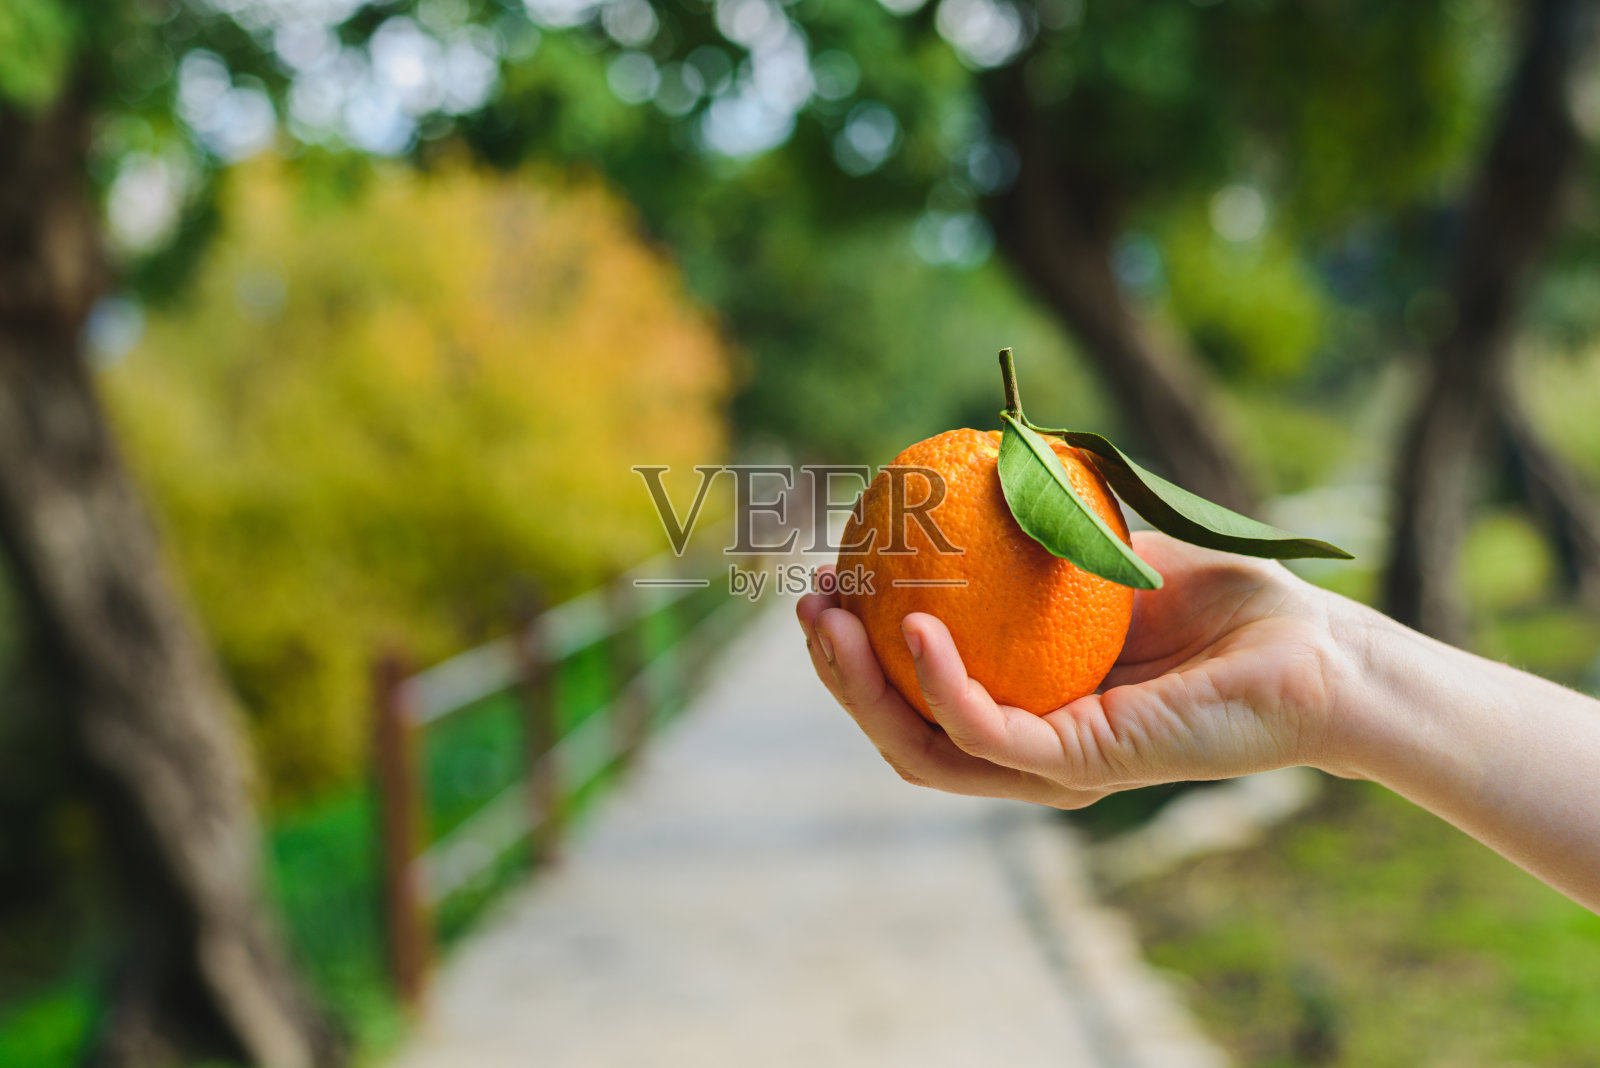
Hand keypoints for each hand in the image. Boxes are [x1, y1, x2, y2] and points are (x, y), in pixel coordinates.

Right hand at [795, 530, 1353, 808]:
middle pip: (903, 726)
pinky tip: (913, 630)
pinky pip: (988, 734)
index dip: (862, 643)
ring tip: (829, 620)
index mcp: (1028, 705)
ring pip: (925, 746)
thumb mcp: (1106, 548)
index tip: (830, 574)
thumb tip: (967, 463)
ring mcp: (1051, 766)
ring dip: (863, 687)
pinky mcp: (1082, 768)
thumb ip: (1039, 525)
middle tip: (810, 602)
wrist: (1314, 649)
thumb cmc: (1225, 603)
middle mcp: (1029, 748)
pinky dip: (939, 687)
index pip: (920, 689)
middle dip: (839, 672)